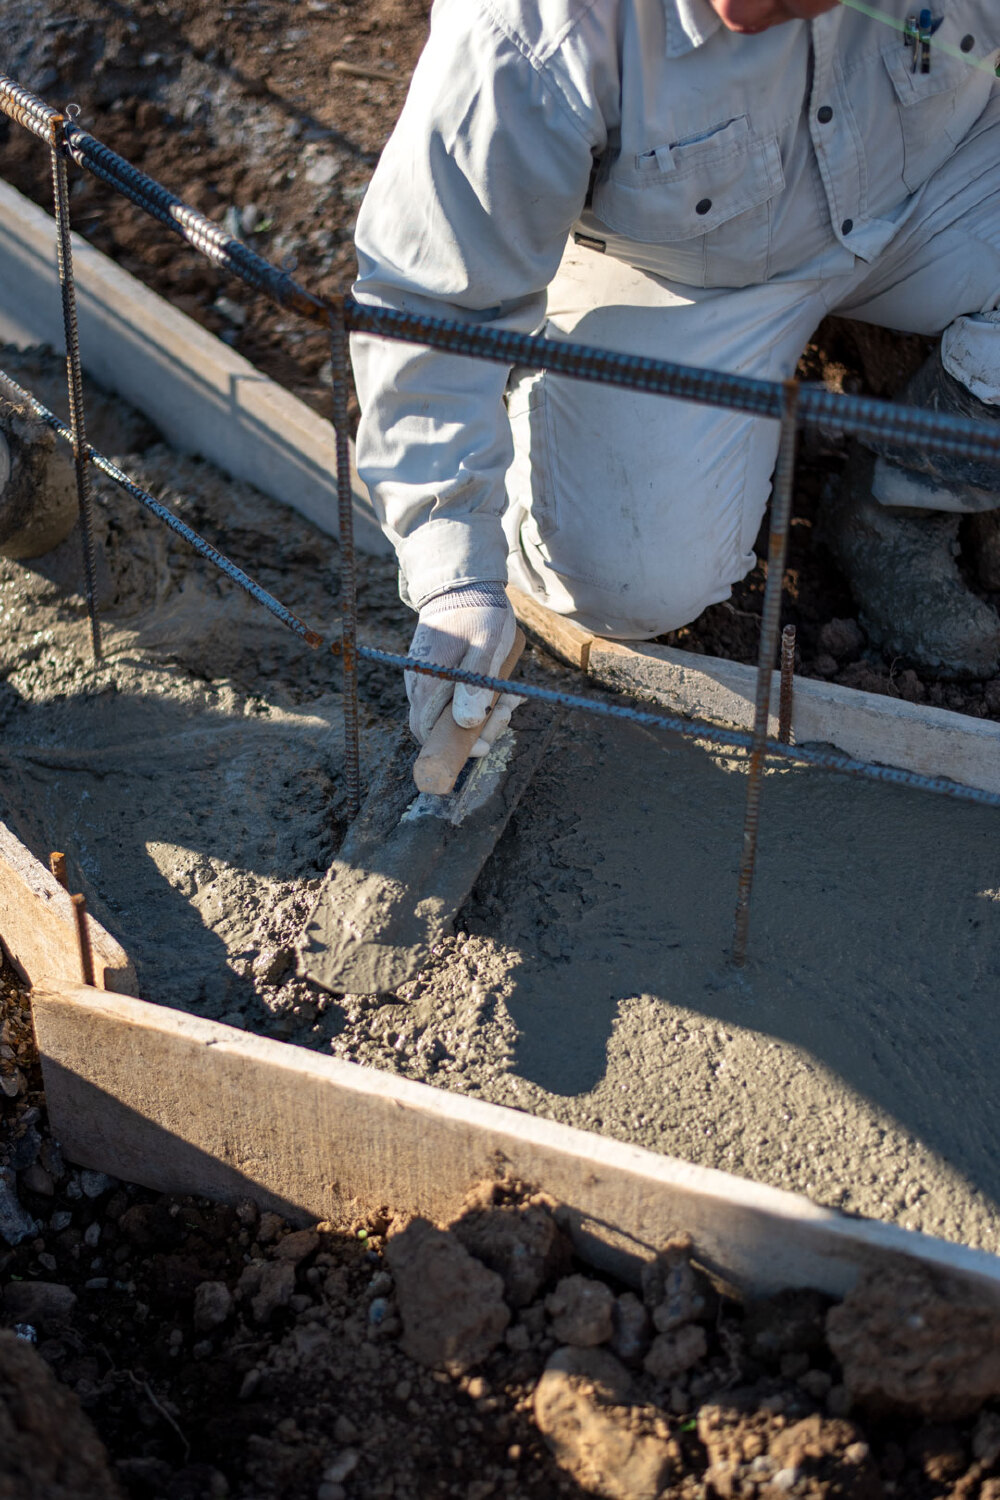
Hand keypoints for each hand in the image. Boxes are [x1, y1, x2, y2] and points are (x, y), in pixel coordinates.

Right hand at [406, 582, 520, 755]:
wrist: (465, 584)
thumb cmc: (478, 612)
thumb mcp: (485, 645)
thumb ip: (476, 683)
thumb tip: (468, 723)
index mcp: (426, 681)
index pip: (426, 731)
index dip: (454, 747)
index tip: (485, 746)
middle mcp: (420, 684)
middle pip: (441, 727)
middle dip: (480, 728)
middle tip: (508, 712)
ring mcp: (427, 679)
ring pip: (452, 713)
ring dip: (485, 713)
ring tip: (513, 697)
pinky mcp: (438, 674)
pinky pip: (456, 698)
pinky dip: (480, 699)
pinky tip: (504, 689)